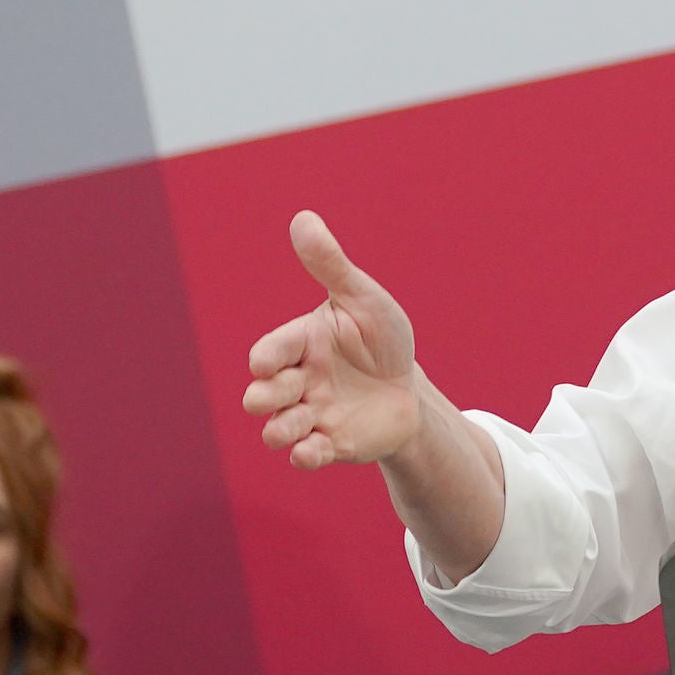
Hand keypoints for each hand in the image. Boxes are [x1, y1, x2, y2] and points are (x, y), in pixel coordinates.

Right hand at [245, 212, 423, 468]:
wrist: (410, 389)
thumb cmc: (382, 338)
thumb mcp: (363, 299)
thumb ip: (331, 265)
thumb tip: (303, 218)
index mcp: (301, 343)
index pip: (272, 351)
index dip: (266, 358)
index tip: (264, 363)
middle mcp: (298, 382)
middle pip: (265, 393)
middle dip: (264, 396)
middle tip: (276, 395)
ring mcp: (311, 415)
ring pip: (279, 428)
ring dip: (279, 430)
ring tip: (290, 430)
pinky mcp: (330, 444)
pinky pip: (307, 455)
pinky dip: (305, 455)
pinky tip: (313, 450)